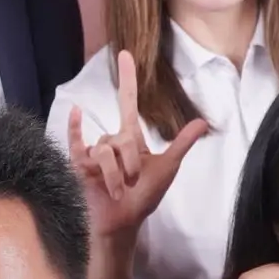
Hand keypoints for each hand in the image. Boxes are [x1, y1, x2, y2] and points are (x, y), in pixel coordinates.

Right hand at [67, 50, 209, 238]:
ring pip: (104, 151)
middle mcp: (110, 141)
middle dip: (130, 163)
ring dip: (114, 174)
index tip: (125, 53)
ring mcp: (93, 152)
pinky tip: (76, 113)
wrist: (123, 224)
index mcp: (130, 139)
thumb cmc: (143, 198)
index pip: (127, 101)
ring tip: (117, 191)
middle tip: (133, 183)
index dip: (127, 78)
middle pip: (121, 136)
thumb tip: (203, 122)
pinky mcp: (78, 164)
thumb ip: (181, 144)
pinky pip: (76, 142)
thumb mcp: (166, 169)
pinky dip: (75, 127)